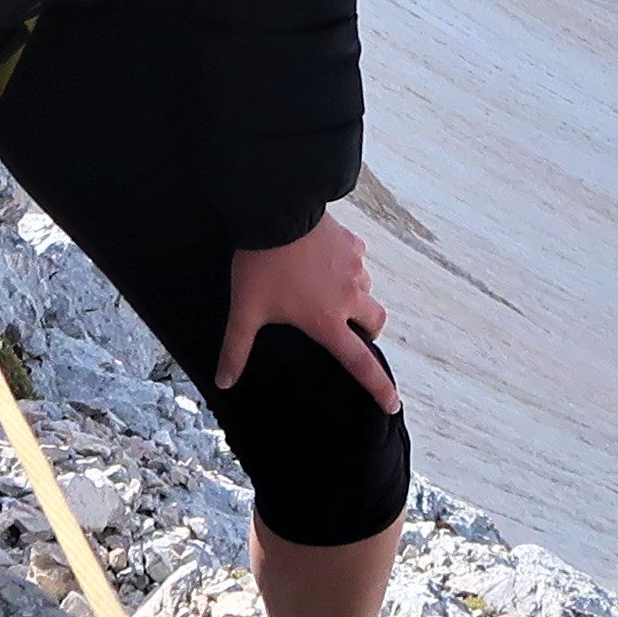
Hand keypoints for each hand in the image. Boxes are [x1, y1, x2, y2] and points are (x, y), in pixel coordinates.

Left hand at [218, 212, 399, 414]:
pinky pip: (359, 259)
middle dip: (368, 331)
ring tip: (329, 290)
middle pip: (376, 323)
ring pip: (367, 290)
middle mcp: (349, 297)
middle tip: (350, 331)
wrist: (276, 213)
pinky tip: (328, 260)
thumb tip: (224, 381)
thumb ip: (236, 349)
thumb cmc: (262, 265)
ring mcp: (354, 268)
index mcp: (327, 321)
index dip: (378, 387)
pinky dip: (349, 265)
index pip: (359, 363)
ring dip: (356, 296)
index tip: (393, 403)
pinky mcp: (352, 243)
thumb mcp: (245, 311)